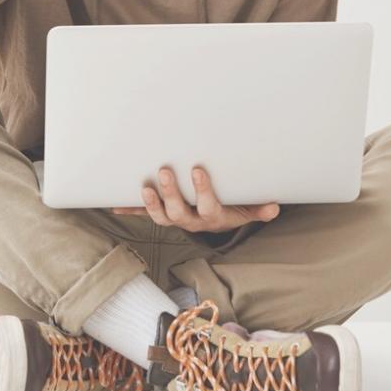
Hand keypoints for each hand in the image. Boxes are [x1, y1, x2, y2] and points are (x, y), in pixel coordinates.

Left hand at [111, 165, 280, 233]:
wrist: (218, 221)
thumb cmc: (234, 208)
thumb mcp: (248, 209)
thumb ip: (260, 209)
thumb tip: (275, 207)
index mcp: (213, 217)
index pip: (207, 205)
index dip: (202, 190)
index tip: (198, 170)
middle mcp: (192, 221)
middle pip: (178, 213)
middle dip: (170, 193)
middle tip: (165, 171)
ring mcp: (176, 219)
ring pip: (161, 217)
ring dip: (150, 203)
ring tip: (144, 186)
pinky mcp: (163, 215)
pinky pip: (145, 215)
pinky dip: (130, 211)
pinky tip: (116, 206)